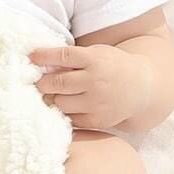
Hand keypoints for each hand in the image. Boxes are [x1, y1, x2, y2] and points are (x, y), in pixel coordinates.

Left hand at [29, 44, 151, 130]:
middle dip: (41, 82)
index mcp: (94, 60)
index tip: (31, 56)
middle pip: (58, 82)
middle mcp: (95, 81)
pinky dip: (62, 112)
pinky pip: (71, 118)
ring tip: (46, 94)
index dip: (44, 56)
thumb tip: (43, 62)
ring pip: (61, 103)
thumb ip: (74, 57)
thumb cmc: (112, 65)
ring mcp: (97, 102)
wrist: (142, 87)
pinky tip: (60, 106)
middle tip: (34, 81)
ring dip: (50, 98)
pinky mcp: (98, 120)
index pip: (63, 56)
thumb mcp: (96, 53)